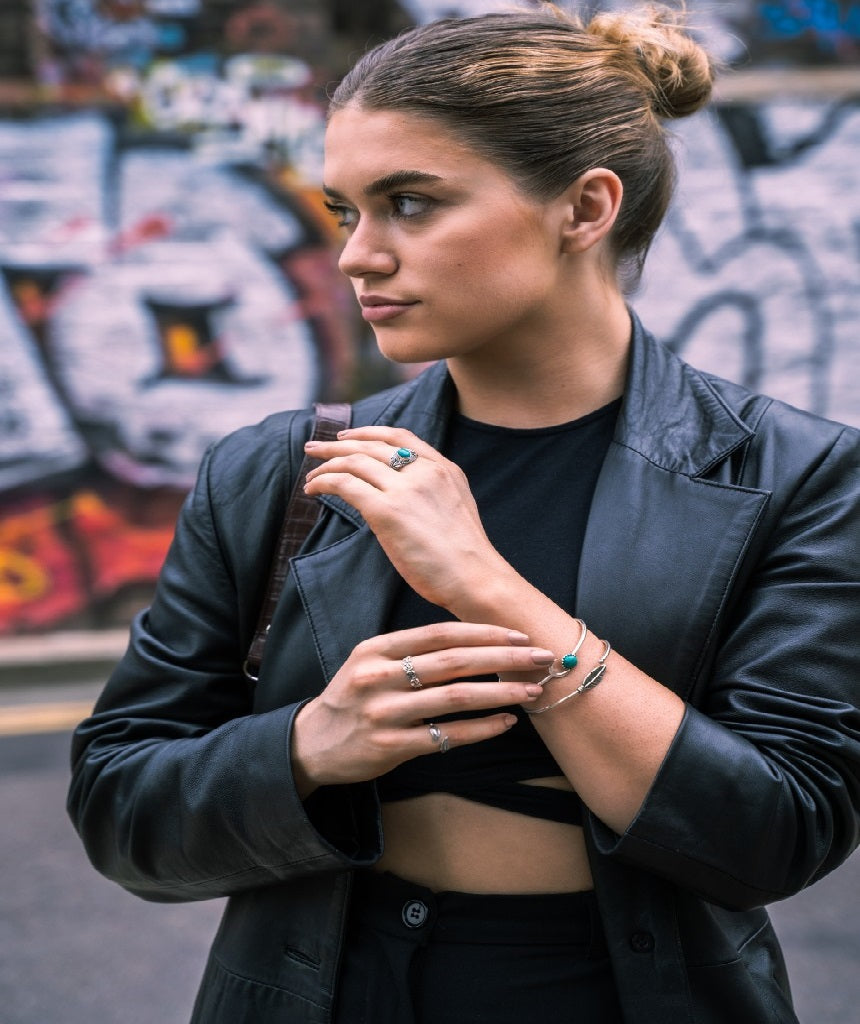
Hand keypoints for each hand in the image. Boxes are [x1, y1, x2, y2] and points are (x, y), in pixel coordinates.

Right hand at [290, 622, 552, 795]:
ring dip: (499, 693)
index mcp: (376, 649)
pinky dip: (480, 729)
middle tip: (540, 658)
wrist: (312, 744)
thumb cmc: (353, 698)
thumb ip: (411, 650)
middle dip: (503, 658)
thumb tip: (474, 638)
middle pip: (453, 662)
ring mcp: (383, 713)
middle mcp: (377, 677)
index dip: (483, 632)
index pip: (439, 634)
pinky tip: (505, 724)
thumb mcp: (369, 662)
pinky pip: (445, 736)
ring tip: (531, 691)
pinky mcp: (389, 747)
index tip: (518, 634)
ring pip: (454, 698)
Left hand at [303, 426, 509, 610]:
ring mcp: (406, 489)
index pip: (400, 437)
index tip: (346, 437)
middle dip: (337, 445)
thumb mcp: (455, 508)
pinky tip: (313, 489)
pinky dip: (324, 482)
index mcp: (443, 468)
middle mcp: (425, 471)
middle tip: (313, 450)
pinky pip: (345, 485)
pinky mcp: (388, 510)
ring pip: (354, 461)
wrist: (476, 578)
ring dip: (326, 465)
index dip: (368, 433)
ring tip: (311, 474)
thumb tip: (400, 497)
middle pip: (371, 446)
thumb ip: (431, 493)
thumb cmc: (465, 559)